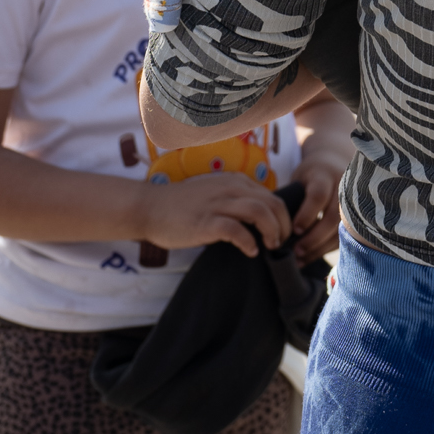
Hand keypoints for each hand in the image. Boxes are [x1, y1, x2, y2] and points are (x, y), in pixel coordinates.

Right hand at [137, 172, 289, 254]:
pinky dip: (249, 242)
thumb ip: (235, 200)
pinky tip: (250, 251)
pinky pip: (236, 229)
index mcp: (235, 182)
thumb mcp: (214, 193)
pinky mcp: (206, 221)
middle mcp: (229, 189)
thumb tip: (260, 218)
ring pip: (259, 212)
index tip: (282, 234)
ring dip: (272, 231)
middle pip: (272, 203)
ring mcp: (217, 204)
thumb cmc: (182, 205)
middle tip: (281, 243)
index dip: (283, 217)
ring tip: (270, 246)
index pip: (272, 197)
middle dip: (283, 225)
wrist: (150, 207)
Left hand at [287, 117, 356, 261]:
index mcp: (325, 176)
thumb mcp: (300, 178)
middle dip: (314, 237)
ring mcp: (353, 204)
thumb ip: (293, 197)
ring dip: (320, 248)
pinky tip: (309, 257)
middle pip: (332, 217)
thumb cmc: (309, 176)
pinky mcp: (355, 218)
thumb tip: (273, 225)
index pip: (318, 196)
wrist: (333, 165)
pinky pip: (342, 238)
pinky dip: (325, 250)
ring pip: (339, 231)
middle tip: (296, 251)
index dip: (307, 215)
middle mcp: (343, 188)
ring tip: (300, 258)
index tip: (294, 230)